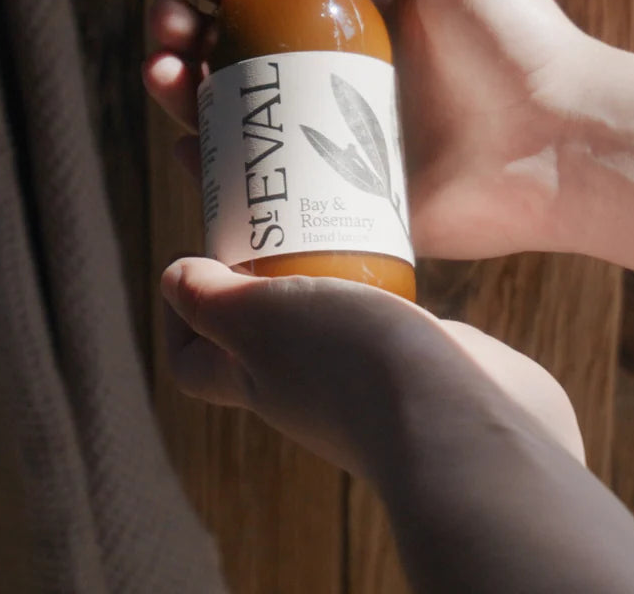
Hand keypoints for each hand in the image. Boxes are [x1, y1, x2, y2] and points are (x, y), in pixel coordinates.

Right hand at [144, 0, 586, 259]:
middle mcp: (337, 84)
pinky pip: (262, 190)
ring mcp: (334, 145)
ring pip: (237, 121)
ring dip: (184, 94)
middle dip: (188, 35)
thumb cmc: (517, 40)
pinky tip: (188, 147)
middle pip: (238, 58)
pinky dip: (214, 172)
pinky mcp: (339, 200)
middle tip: (171, 25)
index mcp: (357, 28)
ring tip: (163, 72)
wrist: (560, 137)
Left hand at [161, 256, 583, 478]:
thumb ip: (211, 301)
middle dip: (262, 273)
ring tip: (332, 214)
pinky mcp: (420, 359)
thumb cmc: (348, 365)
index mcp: (256, 379)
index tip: (196, 260)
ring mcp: (366, 375)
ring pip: (326, 316)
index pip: (195, 362)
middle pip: (263, 330)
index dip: (181, 318)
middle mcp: (305, 383)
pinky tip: (392, 242)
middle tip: (274, 215)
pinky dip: (380, 278)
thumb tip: (173, 279)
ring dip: (324, 271)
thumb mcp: (259, 318)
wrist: (461, 419)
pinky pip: (386, 314)